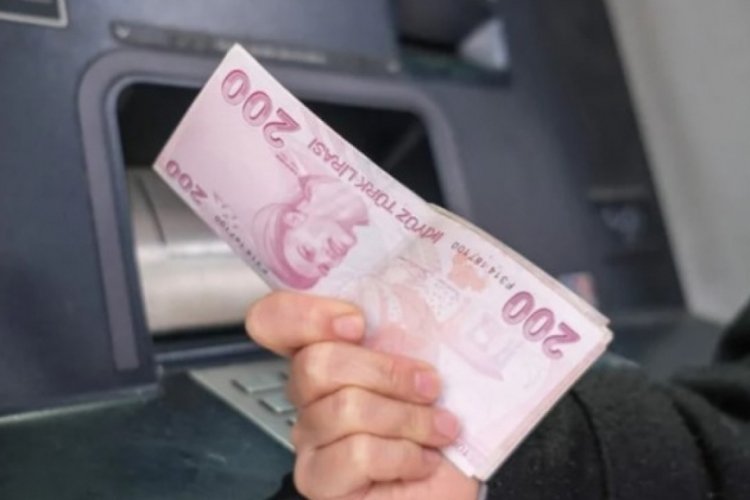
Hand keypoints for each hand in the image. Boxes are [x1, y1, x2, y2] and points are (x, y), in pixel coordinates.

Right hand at [246, 291, 479, 499]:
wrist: (452, 485)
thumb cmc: (440, 425)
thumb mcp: (430, 364)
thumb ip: (406, 331)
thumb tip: (416, 291)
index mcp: (329, 353)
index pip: (274, 319)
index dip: (306, 314)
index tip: (357, 322)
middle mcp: (310, 395)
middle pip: (315, 363)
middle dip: (385, 372)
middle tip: (428, 385)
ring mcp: (310, 439)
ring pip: (344, 408)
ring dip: (408, 418)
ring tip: (439, 428)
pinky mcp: (319, 480)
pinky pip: (357, 453)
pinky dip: (404, 455)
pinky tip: (421, 460)